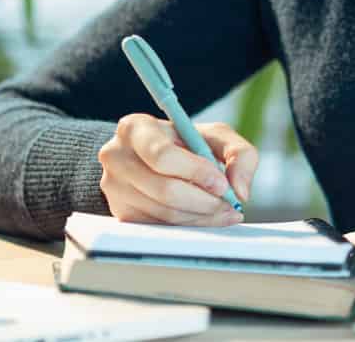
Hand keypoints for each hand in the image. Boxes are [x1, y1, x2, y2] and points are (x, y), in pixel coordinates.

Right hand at [97, 115, 257, 224]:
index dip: (196, 173)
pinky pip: (159, 227)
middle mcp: (116, 156)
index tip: (222, 184)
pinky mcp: (121, 213)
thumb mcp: (215, 135)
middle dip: (204, 201)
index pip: (162, 156)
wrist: (152, 158)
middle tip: (230, 204)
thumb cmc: (186, 144)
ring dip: (200, 217)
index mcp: (135, 129)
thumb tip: (240, 191)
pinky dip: (188, 225)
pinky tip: (204, 217)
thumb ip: (239, 154)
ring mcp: (114, 188)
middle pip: (165, 190)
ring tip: (223, 211)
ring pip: (164, 213)